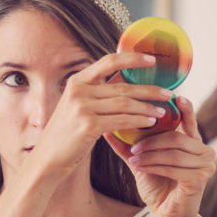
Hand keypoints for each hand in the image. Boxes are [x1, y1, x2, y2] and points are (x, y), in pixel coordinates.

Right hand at [29, 52, 174, 176]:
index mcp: (77, 81)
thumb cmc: (66, 134)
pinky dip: (138, 120)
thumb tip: (125, 86)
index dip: (132, 58)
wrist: (47, 158)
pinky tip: (150, 122)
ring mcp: (82, 107)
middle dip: (149, 90)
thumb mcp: (76, 106)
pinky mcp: (88, 125)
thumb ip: (95, 94)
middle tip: (168, 93)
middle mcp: (79, 90)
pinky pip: (121, 120)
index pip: (108, 62)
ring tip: (163, 110)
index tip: (152, 60)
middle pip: (122, 86)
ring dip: (148, 107)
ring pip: (125, 103)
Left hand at [104, 97, 215, 216]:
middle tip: (133, 148)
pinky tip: (141, 168)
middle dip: (152, 141)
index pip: (190, 120)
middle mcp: (204, 151)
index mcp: (194, 143)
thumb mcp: (142, 161)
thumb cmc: (157, 186)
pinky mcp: (200, 179)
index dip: (184, 108)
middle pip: (177, 137)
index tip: (174, 96)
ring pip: (174, 152)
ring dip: (150, 155)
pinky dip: (155, 167)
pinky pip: (174, 167)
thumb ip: (129, 146)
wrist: (164, 214)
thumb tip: (108, 130)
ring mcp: (206, 165)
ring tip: (133, 160)